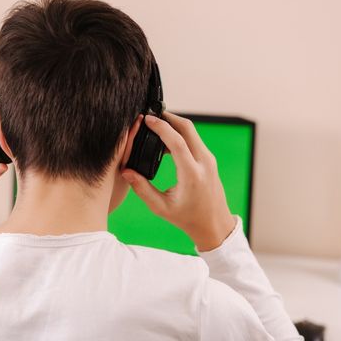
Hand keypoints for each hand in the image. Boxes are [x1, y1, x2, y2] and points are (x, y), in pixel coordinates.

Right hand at [121, 112, 235, 250]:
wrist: (214, 224)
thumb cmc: (188, 218)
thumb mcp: (161, 207)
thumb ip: (142, 189)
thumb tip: (126, 172)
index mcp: (192, 174)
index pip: (176, 141)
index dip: (161, 127)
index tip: (147, 120)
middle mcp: (204, 163)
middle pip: (187, 128)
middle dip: (169, 117)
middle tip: (151, 116)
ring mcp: (209, 160)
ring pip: (192, 132)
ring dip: (175, 125)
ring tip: (155, 128)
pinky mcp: (209, 160)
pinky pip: (195, 140)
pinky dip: (181, 134)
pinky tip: (166, 141)